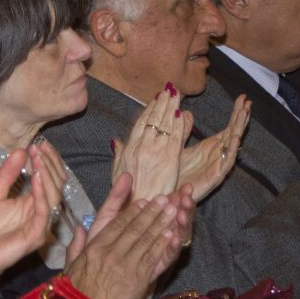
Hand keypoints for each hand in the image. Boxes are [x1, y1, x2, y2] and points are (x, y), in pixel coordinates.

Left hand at [0, 143, 59, 298]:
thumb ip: (7, 174)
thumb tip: (21, 150)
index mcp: (33, 203)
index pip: (49, 179)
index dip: (47, 161)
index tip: (39, 144)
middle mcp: (41, 214)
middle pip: (57, 185)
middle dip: (49, 165)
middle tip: (40, 148)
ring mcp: (41, 225)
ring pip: (53, 197)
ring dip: (46, 175)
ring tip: (37, 158)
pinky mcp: (36, 236)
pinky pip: (44, 211)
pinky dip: (40, 192)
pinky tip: (35, 176)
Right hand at [64, 174, 189, 298]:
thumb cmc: (74, 297)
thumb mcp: (69, 269)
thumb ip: (75, 246)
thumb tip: (80, 228)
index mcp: (94, 249)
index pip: (116, 224)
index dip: (132, 211)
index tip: (143, 201)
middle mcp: (111, 254)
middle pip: (135, 228)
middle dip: (151, 212)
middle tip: (164, 199)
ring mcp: (126, 266)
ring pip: (146, 239)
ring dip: (161, 223)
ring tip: (172, 210)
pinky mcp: (138, 280)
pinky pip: (153, 257)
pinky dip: (163, 244)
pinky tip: (171, 234)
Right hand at [112, 83, 183, 198]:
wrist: (139, 209)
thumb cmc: (128, 195)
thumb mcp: (118, 173)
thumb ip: (119, 154)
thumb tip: (116, 141)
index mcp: (130, 149)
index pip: (141, 123)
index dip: (149, 109)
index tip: (156, 98)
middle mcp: (142, 148)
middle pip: (154, 120)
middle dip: (162, 102)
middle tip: (170, 89)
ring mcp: (156, 153)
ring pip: (165, 125)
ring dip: (171, 107)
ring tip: (177, 94)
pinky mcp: (170, 160)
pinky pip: (176, 138)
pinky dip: (179, 125)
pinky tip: (183, 114)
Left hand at [177, 95, 249, 200]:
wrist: (169, 195)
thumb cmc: (174, 174)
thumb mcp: (178, 146)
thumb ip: (183, 131)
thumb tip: (185, 112)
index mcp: (211, 147)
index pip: (228, 126)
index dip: (235, 113)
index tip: (242, 98)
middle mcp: (218, 154)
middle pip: (234, 132)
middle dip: (241, 117)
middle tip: (248, 101)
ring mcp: (218, 165)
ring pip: (232, 145)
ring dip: (239, 129)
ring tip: (245, 114)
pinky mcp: (215, 177)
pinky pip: (226, 163)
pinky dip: (232, 151)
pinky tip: (236, 139)